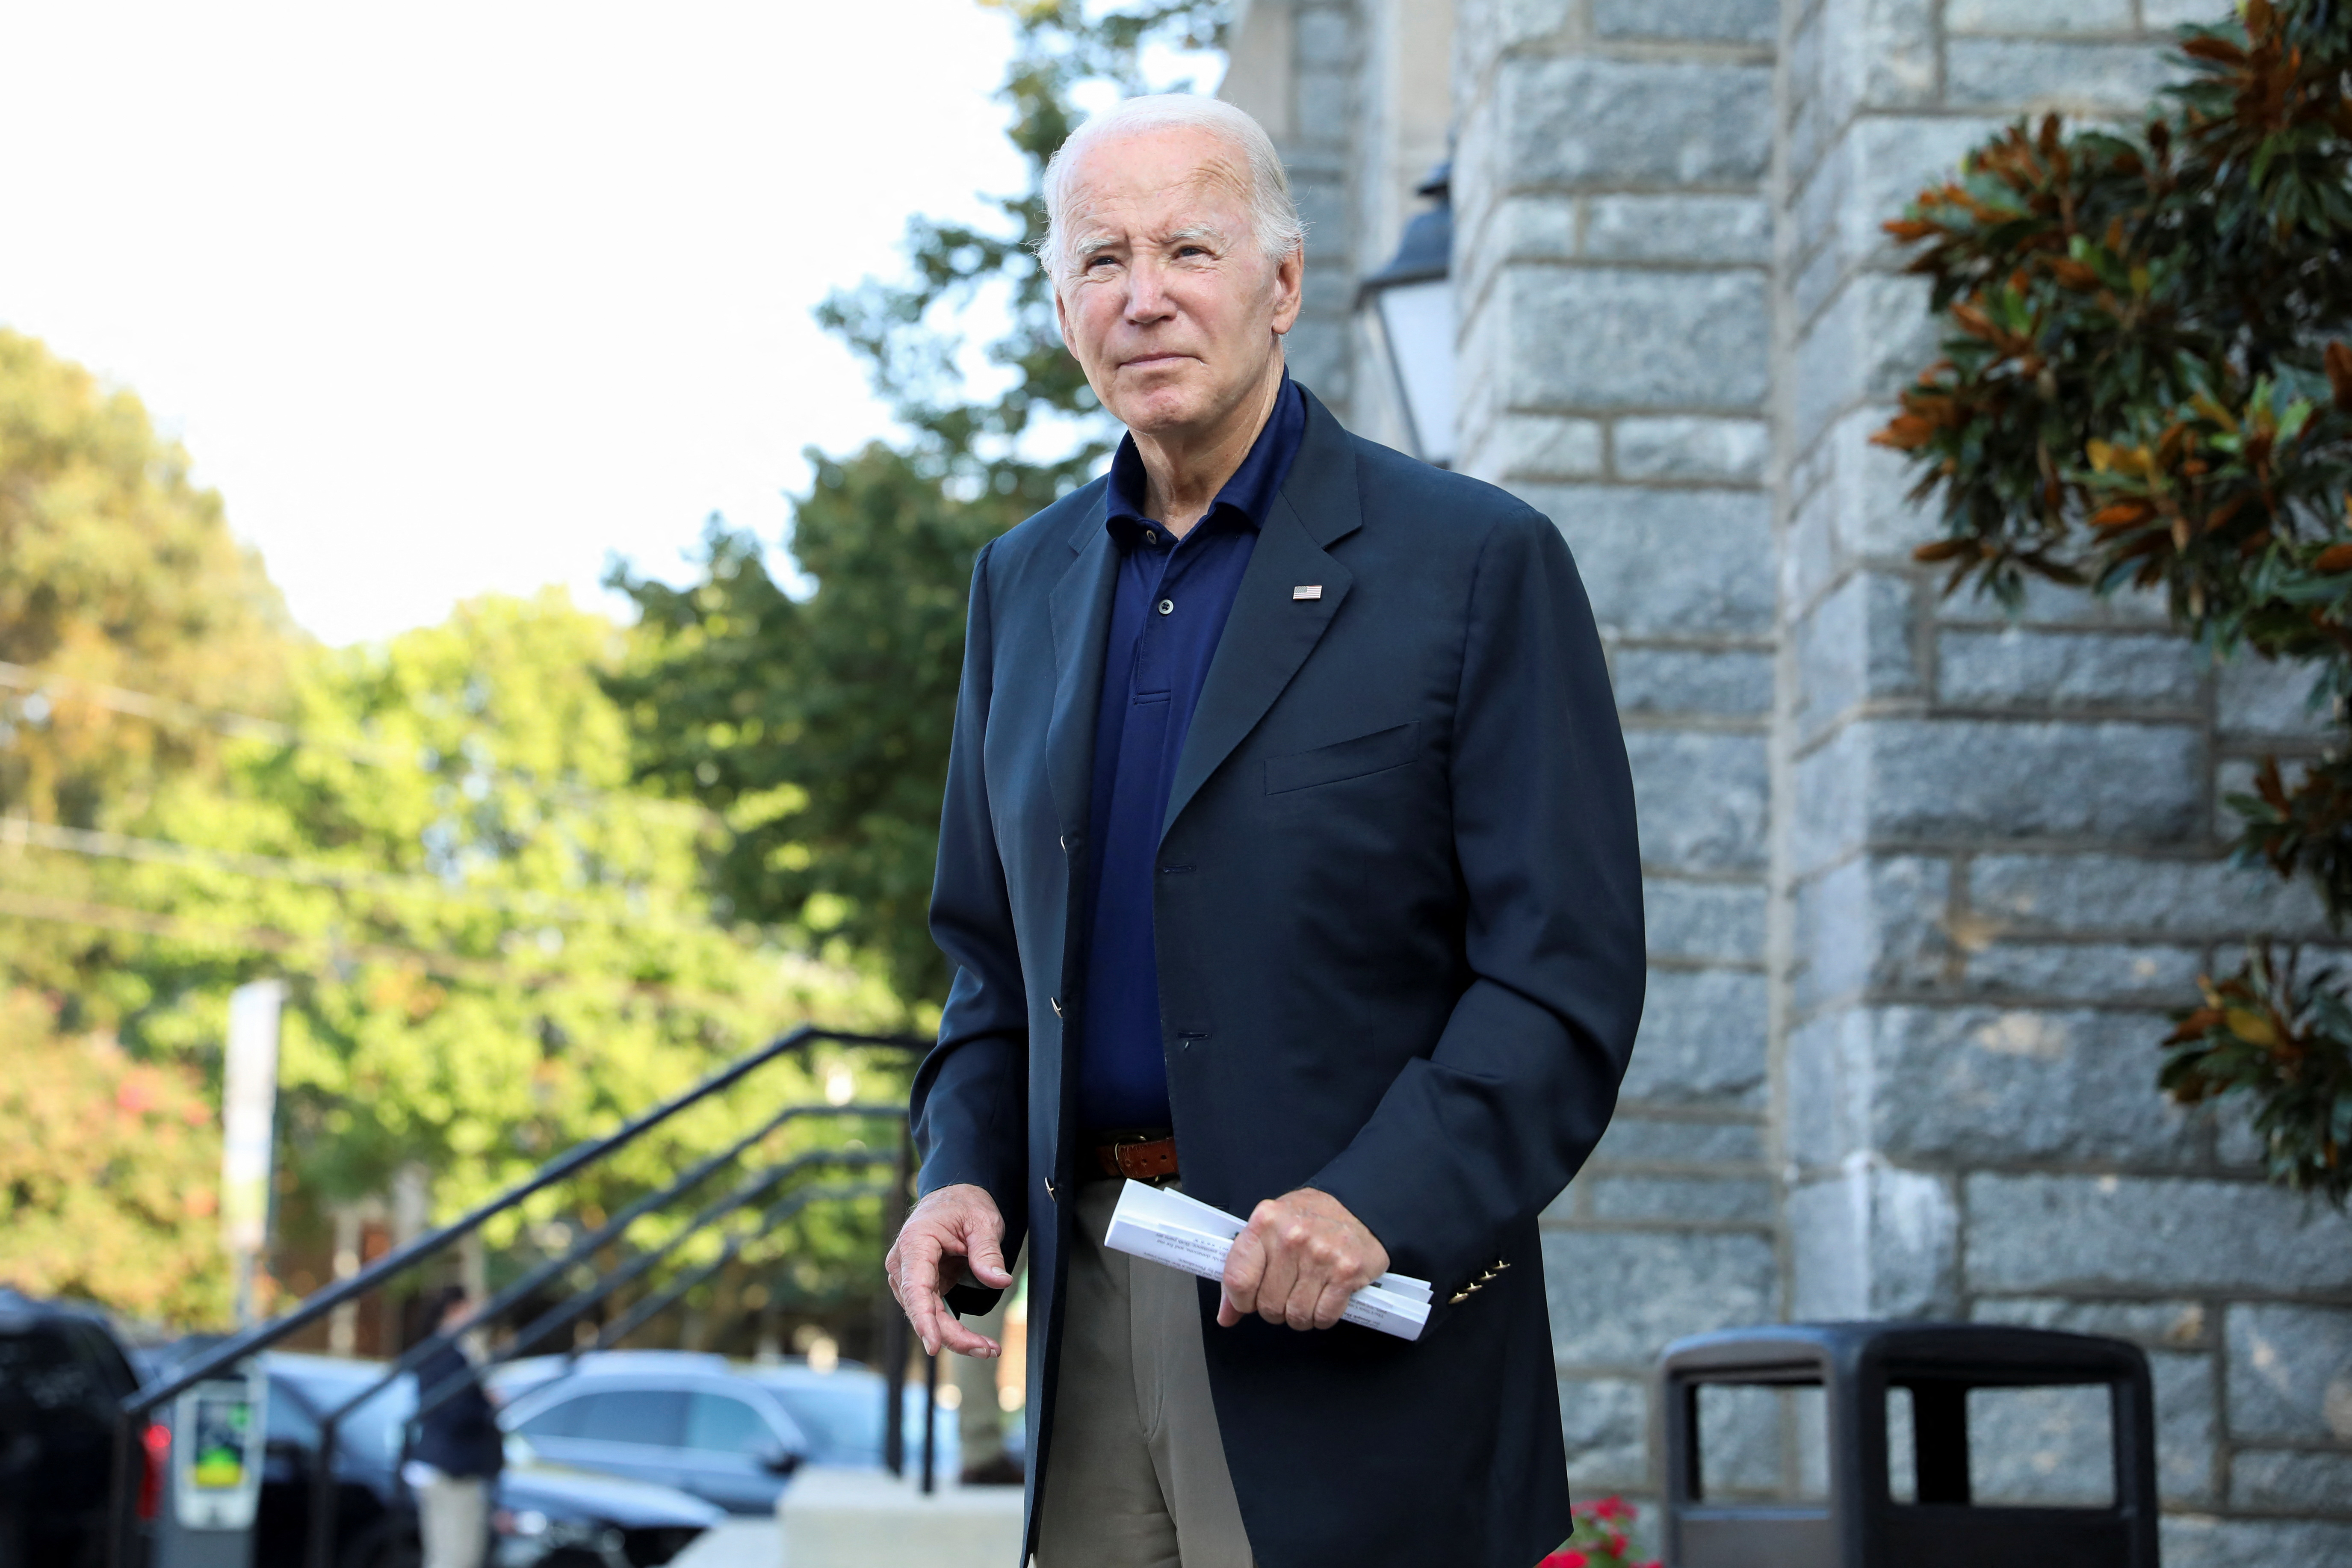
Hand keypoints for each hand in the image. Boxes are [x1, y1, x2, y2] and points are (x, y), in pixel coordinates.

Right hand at [885, 1183, 1014, 1357]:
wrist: (953, 1198)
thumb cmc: (965, 1205)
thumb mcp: (983, 1222)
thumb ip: (987, 1252)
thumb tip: (999, 1281)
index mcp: (915, 1243)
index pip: (915, 1287)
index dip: (923, 1319)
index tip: (934, 1345)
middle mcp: (903, 1264)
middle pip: (923, 1309)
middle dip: (953, 1335)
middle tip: (988, 1349)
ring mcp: (907, 1278)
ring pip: (927, 1317)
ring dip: (955, 1337)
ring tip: (989, 1348)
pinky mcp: (919, 1287)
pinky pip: (932, 1313)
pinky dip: (952, 1329)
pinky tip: (975, 1342)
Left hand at [1217, 1188, 1389, 1331]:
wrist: (1358, 1205)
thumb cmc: (1309, 1219)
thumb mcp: (1270, 1229)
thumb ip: (1244, 1268)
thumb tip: (1226, 1315)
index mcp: (1265, 1222)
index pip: (1237, 1278)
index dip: (1239, 1301)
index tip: (1247, 1302)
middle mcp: (1291, 1237)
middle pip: (1268, 1304)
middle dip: (1273, 1309)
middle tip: (1283, 1295)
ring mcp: (1321, 1255)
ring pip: (1296, 1314)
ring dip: (1298, 1316)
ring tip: (1304, 1298)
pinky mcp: (1346, 1272)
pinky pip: (1324, 1316)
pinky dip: (1321, 1318)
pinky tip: (1323, 1301)